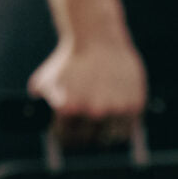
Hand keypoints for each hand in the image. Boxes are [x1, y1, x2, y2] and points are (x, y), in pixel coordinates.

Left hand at [28, 38, 146, 148]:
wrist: (96, 38)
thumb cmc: (68, 60)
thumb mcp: (44, 82)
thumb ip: (42, 107)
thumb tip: (42, 126)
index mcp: (69, 110)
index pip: (67, 140)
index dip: (67, 138)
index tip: (70, 137)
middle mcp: (94, 112)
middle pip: (91, 141)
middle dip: (87, 136)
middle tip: (87, 132)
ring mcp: (116, 110)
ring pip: (112, 137)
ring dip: (107, 134)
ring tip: (103, 125)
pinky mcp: (135, 105)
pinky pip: (130, 128)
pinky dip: (123, 125)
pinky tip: (116, 116)